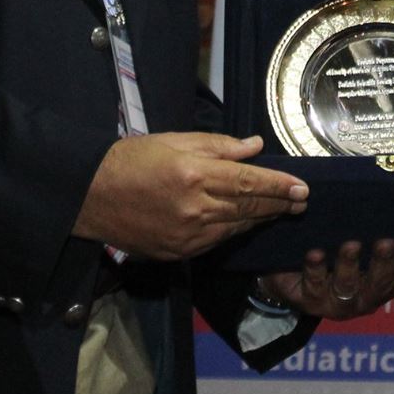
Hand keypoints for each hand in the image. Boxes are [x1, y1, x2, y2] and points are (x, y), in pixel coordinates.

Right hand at [74, 133, 306, 260]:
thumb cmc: (131, 159)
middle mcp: (195, 209)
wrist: (90, 196)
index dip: (279, 186)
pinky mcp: (178, 252)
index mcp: (194, 175)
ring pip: (236, 227)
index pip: (249, 183)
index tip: (303, 188)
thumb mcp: (174, 140)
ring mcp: (187, 236)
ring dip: (260, 219)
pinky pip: (217, 241)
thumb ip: (218, 146)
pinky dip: (234, 230)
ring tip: (280, 210)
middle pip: (248, 208)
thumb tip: (255, 147)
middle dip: (278, 205)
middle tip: (301, 201)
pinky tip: (246, 222)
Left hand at [257, 239, 393, 320]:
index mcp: (381, 284)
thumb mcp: (357, 240)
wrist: (293, 275)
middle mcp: (364, 297)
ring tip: (351, 245)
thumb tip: (388, 193)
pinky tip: (316, 253)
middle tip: (385, 242)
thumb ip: (372, 228)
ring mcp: (337, 303)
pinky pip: (314, 285)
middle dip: (383, 263)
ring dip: (350, 265)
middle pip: (380, 286)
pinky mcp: (311, 301)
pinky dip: (316, 269)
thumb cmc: (334, 251)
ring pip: (348, 287)